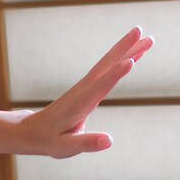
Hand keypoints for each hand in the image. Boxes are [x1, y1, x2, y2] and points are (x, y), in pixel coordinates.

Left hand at [15, 26, 153, 158]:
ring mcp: (85, 87)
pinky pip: (107, 71)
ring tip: (147, 39)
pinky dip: (121, 61)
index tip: (130, 61)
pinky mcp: (87, 88)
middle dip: (124, 49)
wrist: (32, 131)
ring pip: (108, 64)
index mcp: (79, 104)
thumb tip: (109, 140)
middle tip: (142, 31)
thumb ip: (87, 143)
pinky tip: (134, 56)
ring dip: (127, 50)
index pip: (99, 87)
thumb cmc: (49, 140)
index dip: (114, 75)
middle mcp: (83, 91)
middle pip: (105, 66)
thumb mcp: (65, 147)